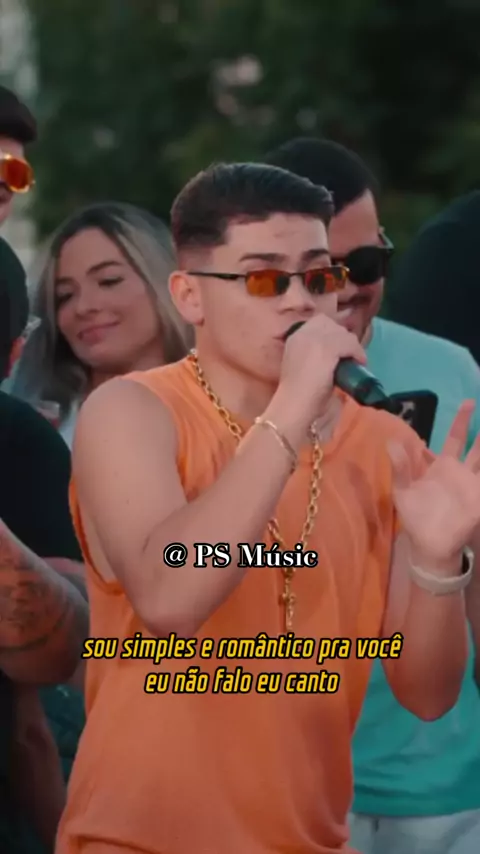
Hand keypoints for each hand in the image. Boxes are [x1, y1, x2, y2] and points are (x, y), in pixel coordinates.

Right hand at [275, 313, 366, 426]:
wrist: (294, 405)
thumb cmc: (297, 393)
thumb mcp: (301, 365)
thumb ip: (312, 354)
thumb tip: (334, 353)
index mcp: (294, 337)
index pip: (319, 321)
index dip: (331, 332)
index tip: (338, 347)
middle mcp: (303, 333)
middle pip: (331, 324)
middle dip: (343, 337)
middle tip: (348, 354)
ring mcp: (315, 339)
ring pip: (342, 333)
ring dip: (352, 346)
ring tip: (354, 360)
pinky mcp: (328, 349)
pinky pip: (349, 344)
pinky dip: (357, 352)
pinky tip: (360, 363)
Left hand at [389, 401, 479, 569]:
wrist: (429, 545)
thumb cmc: (416, 517)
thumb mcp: (403, 491)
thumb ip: (400, 467)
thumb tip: (391, 441)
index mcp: (442, 465)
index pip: (454, 437)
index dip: (461, 421)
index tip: (469, 401)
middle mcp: (460, 471)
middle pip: (475, 445)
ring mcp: (472, 484)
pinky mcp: (478, 498)